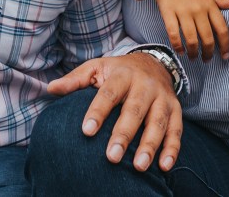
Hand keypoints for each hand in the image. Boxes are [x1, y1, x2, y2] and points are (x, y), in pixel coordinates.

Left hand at [47, 52, 181, 172]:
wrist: (153, 62)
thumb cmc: (118, 71)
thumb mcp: (96, 68)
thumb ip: (75, 80)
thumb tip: (51, 88)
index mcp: (122, 74)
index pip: (108, 94)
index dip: (98, 112)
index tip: (86, 131)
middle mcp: (145, 85)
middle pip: (135, 110)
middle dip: (124, 134)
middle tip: (112, 157)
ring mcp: (163, 98)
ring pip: (158, 122)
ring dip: (150, 145)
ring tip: (139, 167)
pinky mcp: (176, 109)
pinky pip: (177, 130)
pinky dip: (172, 149)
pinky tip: (164, 166)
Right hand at [155, 0, 228, 60]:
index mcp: (210, 4)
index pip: (222, 29)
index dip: (225, 45)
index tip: (225, 55)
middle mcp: (198, 10)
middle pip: (207, 38)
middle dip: (208, 53)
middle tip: (207, 59)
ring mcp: (183, 12)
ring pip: (192, 39)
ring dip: (194, 53)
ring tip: (194, 57)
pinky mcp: (168, 12)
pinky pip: (173, 33)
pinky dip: (178, 45)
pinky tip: (180, 51)